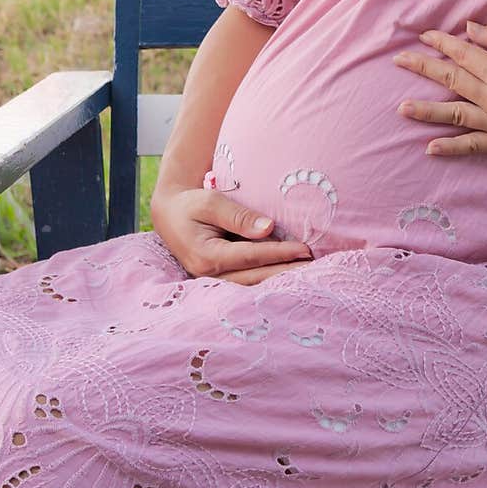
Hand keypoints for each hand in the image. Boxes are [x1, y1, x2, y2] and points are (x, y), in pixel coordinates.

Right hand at [151, 187, 312, 285]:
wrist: (170, 215)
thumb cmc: (191, 205)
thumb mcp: (212, 202)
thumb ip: (239, 216)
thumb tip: (269, 228)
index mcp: (205, 255)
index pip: (251, 256)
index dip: (280, 253)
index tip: (305, 249)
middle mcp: (208, 275)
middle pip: (255, 277)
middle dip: (286, 272)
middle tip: (316, 267)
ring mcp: (212, 281)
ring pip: (251, 284)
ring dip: (279, 279)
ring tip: (309, 273)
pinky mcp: (219, 280)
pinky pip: (246, 282)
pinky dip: (268, 279)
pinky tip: (289, 274)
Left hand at [392, 19, 486, 156]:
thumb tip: (469, 30)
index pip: (464, 55)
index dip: (443, 44)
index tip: (424, 37)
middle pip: (452, 82)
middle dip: (424, 69)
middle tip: (400, 62)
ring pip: (454, 116)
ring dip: (426, 112)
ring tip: (401, 108)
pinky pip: (474, 146)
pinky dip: (451, 148)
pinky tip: (430, 148)